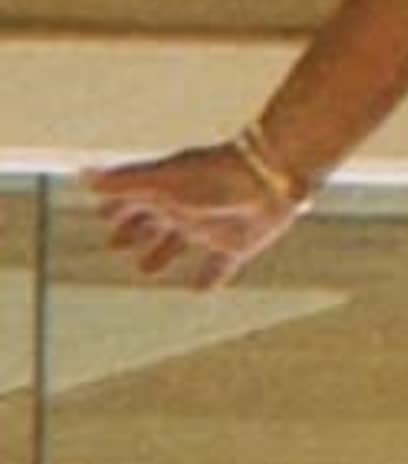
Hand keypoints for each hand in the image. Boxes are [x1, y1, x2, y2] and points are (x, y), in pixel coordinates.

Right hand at [89, 140, 304, 293]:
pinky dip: (209, 277)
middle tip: (116, 245)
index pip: (135, 202)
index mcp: (168, 192)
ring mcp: (212, 227)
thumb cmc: (211, 175)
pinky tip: (200, 289)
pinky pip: (219, 266)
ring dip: (163, 254)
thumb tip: (84, 175)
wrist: (268, 177)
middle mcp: (188, 210)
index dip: (118, 210)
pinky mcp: (237, 245)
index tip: (103, 216)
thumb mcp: (161, 180)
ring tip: (147, 269)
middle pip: (154, 224)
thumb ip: (123, 182)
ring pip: (180, 244)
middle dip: (135, 234)